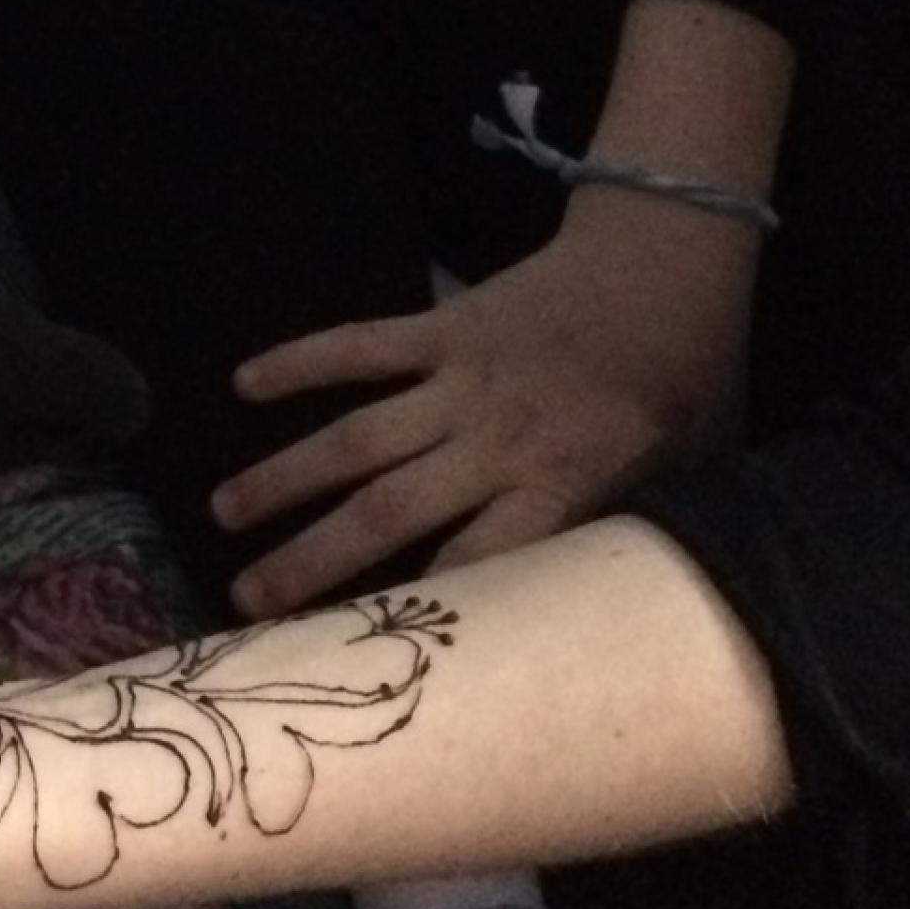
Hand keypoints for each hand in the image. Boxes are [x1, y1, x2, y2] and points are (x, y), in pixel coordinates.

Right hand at [213, 184, 760, 615]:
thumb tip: (601, 616)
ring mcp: (463, 377)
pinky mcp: (444, 325)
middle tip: (244, 601)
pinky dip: (303, 361)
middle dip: (312, 559)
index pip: (475, 563)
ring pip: (359, 436)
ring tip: (222, 513)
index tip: (348, 651)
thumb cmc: (687, 380)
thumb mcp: (687, 476)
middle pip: (390, 510)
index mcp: (564, 480)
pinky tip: (244, 384)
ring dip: (286, 474)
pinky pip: (361, 346)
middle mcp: (499, 436)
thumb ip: (633, 538)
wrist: (668, 258)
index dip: (410, 609)